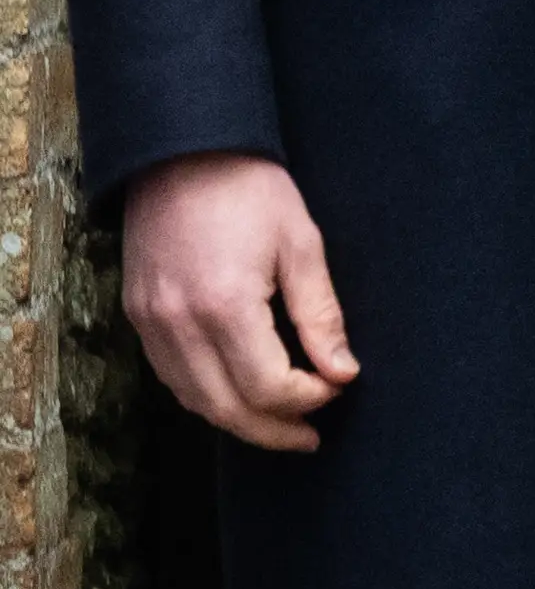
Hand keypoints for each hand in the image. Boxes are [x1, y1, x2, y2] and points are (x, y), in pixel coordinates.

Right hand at [122, 153, 357, 452]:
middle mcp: (177, 323)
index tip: (336, 385)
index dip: (309, 399)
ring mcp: (149, 321)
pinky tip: (238, 394)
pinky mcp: (137, 314)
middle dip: (274, 431)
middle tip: (311, 438)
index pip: (268, 388)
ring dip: (239, 420)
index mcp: (223, 305)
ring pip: (193, 400)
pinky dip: (205, 396)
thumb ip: (321, 316)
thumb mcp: (302, 245)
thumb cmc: (249, 189)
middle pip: (226, 409)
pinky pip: (170, 376)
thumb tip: (342, 372)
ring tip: (281, 425)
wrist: (180, 151)